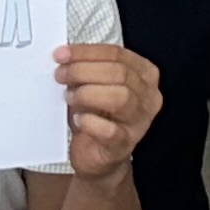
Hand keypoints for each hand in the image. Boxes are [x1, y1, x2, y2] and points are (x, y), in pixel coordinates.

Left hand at [51, 43, 162, 177]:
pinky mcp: (125, 145)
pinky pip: (110, 131)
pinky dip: (90, 122)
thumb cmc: (97, 115)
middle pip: (120, 73)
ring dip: (88, 94)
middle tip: (60, 74)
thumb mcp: (94, 86)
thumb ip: (86, 69)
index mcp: (145, 75)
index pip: (118, 54)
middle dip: (84, 71)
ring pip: (121, 98)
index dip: (87, 52)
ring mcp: (139, 122)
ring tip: (69, 97)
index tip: (61, 54)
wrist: (98, 157)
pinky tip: (78, 119)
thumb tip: (63, 57)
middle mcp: (149, 97)